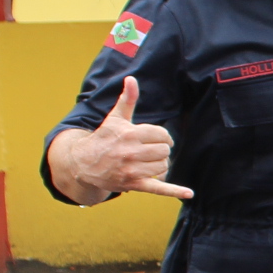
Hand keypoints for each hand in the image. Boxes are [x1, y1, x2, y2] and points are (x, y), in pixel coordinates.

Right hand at [66, 76, 191, 200]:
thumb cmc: (103, 138)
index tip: (155, 138)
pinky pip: (158, 189)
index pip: (162, 135)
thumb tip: (132, 78)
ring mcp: (132, 170)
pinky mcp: (134, 185)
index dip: (162, 136)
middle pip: (165, 151)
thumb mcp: (115, 118)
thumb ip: (127, 99)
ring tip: (147, 161)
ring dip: (160, 164)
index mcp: (130, 134)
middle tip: (151, 150)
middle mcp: (131, 152)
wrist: (83, 163)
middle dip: (161, 149)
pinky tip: (189, 194)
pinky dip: (175, 191)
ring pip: (164, 166)